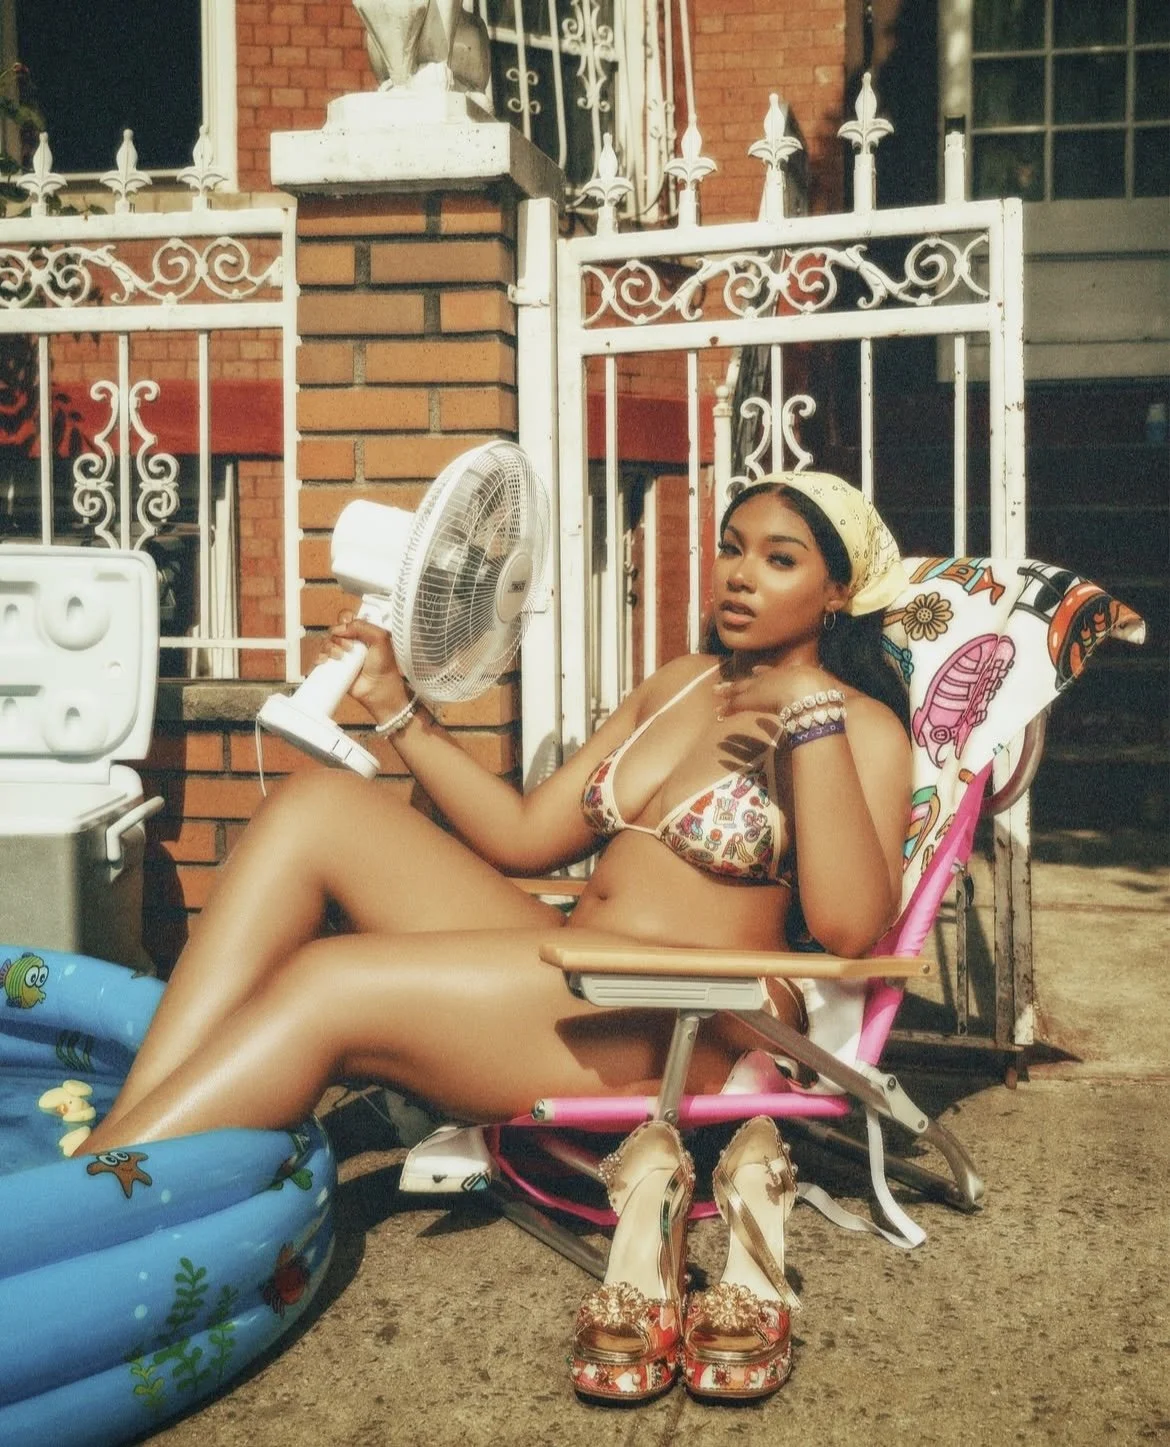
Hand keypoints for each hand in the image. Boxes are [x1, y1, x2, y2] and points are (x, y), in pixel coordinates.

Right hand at [320, 612, 411, 721]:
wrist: (379, 688)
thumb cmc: (384, 666)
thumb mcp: (381, 639)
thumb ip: (364, 626)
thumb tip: (343, 626)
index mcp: (361, 633)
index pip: (346, 619)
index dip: (343, 621)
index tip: (346, 626)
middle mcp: (350, 642)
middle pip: (333, 631)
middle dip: (338, 637)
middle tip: (349, 647)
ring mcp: (341, 655)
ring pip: (325, 644)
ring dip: (329, 647)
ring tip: (340, 656)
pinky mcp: (333, 668)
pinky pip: (319, 659)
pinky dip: (319, 658)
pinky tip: (326, 661)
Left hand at [713, 663, 839, 720]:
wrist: (809, 693)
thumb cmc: (821, 692)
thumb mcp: (826, 690)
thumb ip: (826, 694)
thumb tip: (835, 698)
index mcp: (790, 675)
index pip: (773, 673)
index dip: (764, 672)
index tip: (756, 670)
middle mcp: (773, 679)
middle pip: (753, 679)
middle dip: (741, 681)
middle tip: (727, 682)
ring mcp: (763, 688)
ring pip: (741, 689)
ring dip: (729, 691)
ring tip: (716, 692)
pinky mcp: (753, 699)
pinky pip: (737, 703)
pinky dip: (728, 707)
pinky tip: (719, 712)